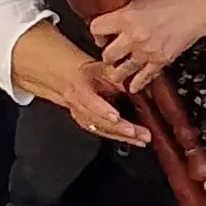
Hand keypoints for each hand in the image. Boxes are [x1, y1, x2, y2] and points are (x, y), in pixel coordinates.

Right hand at [13, 33, 150, 145]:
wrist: (64, 77)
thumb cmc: (82, 70)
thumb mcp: (99, 66)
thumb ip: (116, 76)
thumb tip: (136, 82)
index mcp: (79, 89)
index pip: (90, 103)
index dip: (103, 111)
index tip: (116, 117)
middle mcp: (79, 106)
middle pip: (99, 122)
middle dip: (121, 129)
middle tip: (139, 134)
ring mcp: (82, 116)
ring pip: (102, 130)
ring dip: (123, 136)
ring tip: (141, 139)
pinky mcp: (87, 122)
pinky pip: (102, 131)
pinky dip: (117, 136)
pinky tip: (132, 139)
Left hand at [89, 0, 205, 78]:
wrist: (197, 8)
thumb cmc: (173, 0)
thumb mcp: (140, 0)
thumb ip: (124, 13)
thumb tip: (112, 22)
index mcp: (126, 17)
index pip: (96, 29)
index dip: (96, 32)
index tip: (101, 35)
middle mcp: (134, 36)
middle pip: (107, 55)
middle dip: (107, 54)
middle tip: (111, 52)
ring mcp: (147, 51)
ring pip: (120, 71)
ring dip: (117, 71)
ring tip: (117, 69)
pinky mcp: (160, 61)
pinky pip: (143, 78)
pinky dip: (136, 84)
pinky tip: (132, 85)